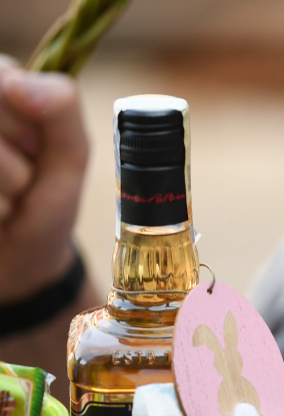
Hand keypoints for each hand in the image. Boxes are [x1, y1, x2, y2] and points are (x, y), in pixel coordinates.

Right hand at [0, 55, 88, 303]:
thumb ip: (61, 108)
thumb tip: (16, 82)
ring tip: (6, 201)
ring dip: (3, 189)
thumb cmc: (44, 202)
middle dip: (12, 162)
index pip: (0, 77)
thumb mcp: (71, 155)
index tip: (33, 148)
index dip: (21, 123)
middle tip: (20, 181)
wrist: (20, 263)